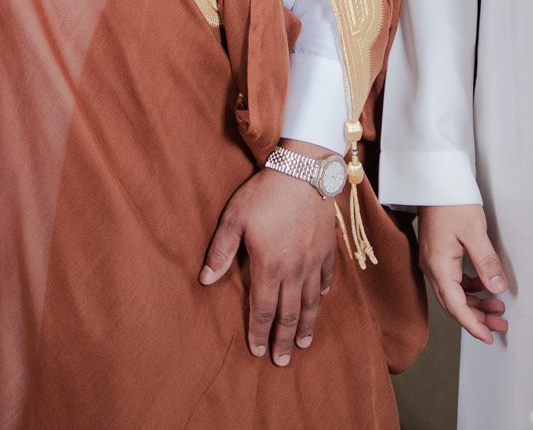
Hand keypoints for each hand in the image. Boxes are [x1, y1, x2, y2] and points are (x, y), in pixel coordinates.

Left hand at [199, 140, 340, 366]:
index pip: (262, 309)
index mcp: (269, 267)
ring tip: (305, 344)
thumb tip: (205, 280)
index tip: (256, 350)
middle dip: (284, 339)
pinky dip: (321, 292)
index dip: (258, 332)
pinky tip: (319, 300)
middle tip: (282, 360)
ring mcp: (314, 261)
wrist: (304, 172)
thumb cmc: (264, 194)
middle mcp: (294, 271)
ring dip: (306, 325)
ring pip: (310, 302)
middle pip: (289, 314)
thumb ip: (220, 252)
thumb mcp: (234, 219)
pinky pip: (325, 277)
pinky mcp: (327, 249)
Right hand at [415, 204, 507, 343]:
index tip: (488, 336)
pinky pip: (452, 280)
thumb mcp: (475, 232)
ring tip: (497, 308)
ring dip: (474, 303)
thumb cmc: (452, 202)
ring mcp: (432, 260)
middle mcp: (432, 267)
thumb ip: (486, 263)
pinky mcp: (437, 253)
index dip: (473, 325)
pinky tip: (483, 286)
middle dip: (477, 318)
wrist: (434, 179)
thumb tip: (497, 290)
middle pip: (454, 304)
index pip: (456, 307)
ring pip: (453, 293)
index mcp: (439, 266)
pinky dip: (468, 288)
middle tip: (500, 324)